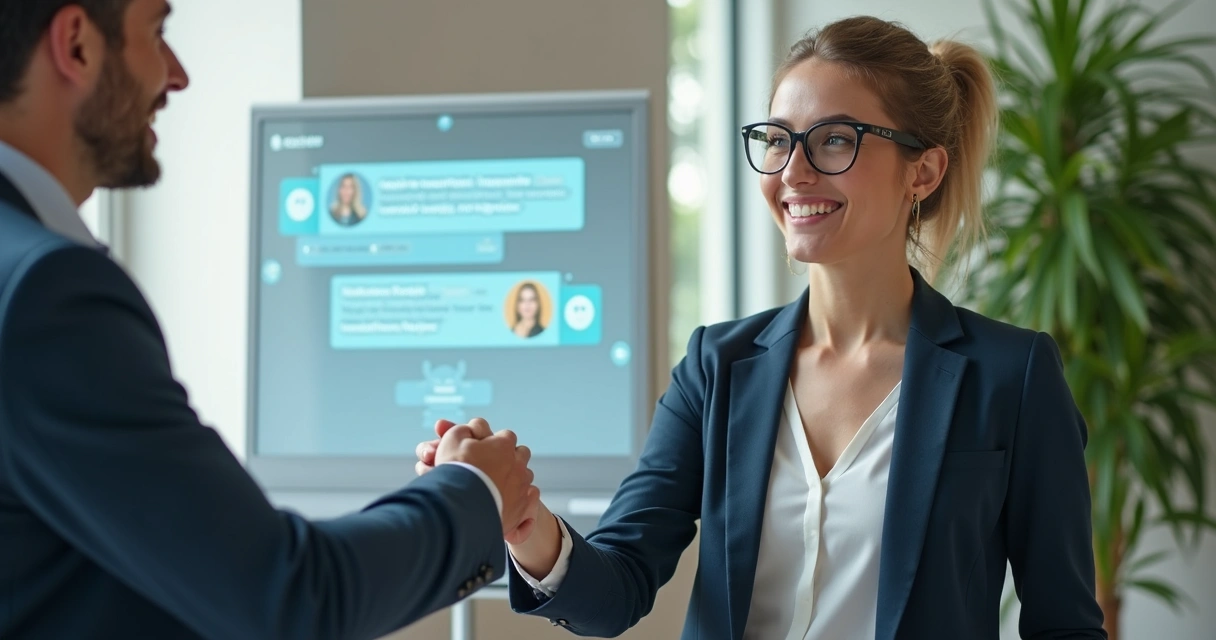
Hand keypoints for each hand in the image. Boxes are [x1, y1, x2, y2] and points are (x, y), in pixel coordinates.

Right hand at [418, 418, 539, 543]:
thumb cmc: (456, 471)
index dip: (493, 443)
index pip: (506, 436)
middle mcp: (518, 464)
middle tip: (491, 467)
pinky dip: (520, 497)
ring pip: (525, 476)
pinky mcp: (522, 509)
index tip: (482, 451)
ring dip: (515, 478)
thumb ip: (466, 430)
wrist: (460, 508)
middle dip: (509, 458)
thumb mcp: (453, 439)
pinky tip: (507, 500)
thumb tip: (473, 429)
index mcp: (504, 445)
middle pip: (521, 454)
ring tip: (495, 486)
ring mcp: (522, 487)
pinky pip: (530, 498)